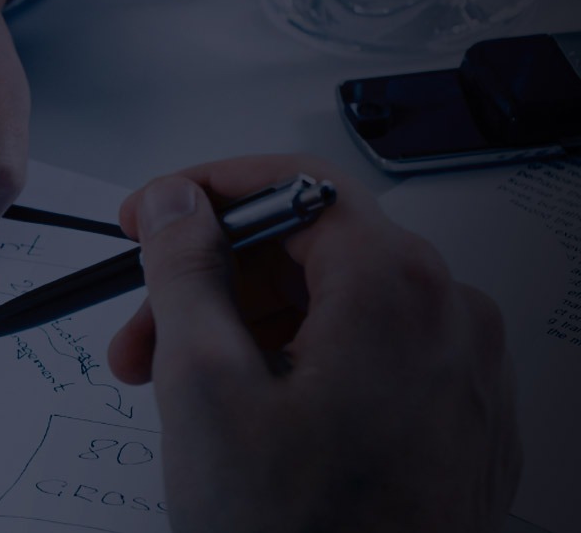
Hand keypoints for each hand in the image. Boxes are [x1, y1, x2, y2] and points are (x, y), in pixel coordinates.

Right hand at [107, 156, 520, 532]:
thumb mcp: (203, 385)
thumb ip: (185, 270)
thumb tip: (182, 204)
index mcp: (393, 289)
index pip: (298, 185)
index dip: (210, 191)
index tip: (156, 216)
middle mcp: (449, 318)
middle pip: (314, 251)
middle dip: (214, 281)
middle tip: (144, 330)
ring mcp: (463, 374)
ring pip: (339, 308)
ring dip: (246, 330)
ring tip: (180, 391)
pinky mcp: (461, 424)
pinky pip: (375, 359)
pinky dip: (301, 367)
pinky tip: (246, 417)